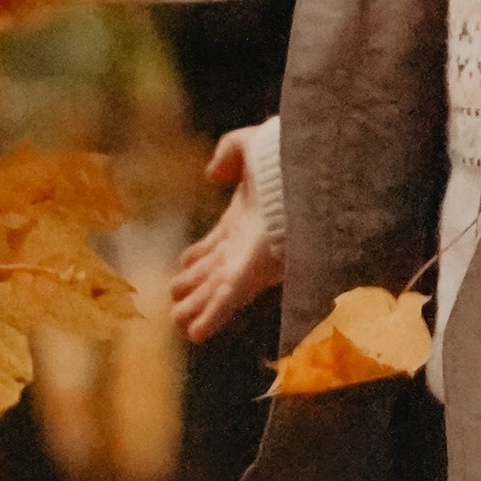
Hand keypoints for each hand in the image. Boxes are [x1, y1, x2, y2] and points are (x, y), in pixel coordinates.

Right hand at [170, 128, 283, 343]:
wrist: (307, 177)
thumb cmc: (283, 159)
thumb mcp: (251, 146)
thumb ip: (229, 151)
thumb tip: (211, 174)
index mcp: (243, 218)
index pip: (215, 243)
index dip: (197, 255)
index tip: (181, 265)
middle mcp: (243, 245)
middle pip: (211, 271)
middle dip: (192, 285)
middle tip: (173, 295)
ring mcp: (245, 263)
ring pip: (214, 291)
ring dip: (196, 307)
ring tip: (178, 322)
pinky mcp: (250, 276)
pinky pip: (225, 302)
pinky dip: (210, 317)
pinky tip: (195, 334)